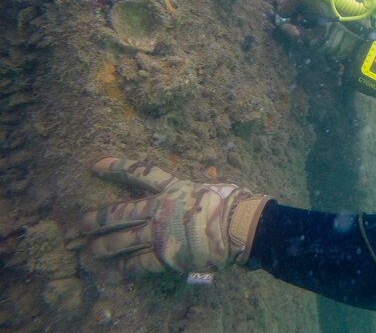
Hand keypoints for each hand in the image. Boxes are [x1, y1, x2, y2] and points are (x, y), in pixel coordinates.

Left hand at [81, 157, 269, 273]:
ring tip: (88, 250)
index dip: (116, 167)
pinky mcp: (165, 255)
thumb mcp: (213, 186)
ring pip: (122, 240)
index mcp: (173, 188)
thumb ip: (200, 187)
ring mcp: (159, 233)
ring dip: (103, 246)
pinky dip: (127, 266)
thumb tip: (207, 183)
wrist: (237, 226)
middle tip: (78, 224)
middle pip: (120, 213)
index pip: (139, 173)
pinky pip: (139, 262)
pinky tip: (117, 269)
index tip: (95, 165)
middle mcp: (160, 209)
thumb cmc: (231, 203)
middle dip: (96, 218)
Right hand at [275, 0, 362, 60]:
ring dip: (289, 2)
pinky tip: (290, 15)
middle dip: (287, 1)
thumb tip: (282, 26)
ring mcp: (317, 2)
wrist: (341, 42)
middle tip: (280, 13)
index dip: (288, 3)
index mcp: (319, 7)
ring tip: (283, 14)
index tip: (281, 14)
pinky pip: (302, 0)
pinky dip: (293, 4)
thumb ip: (296, 34)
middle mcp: (318, 1)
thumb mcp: (311, 40)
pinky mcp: (315, 5)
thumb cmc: (328, 41)